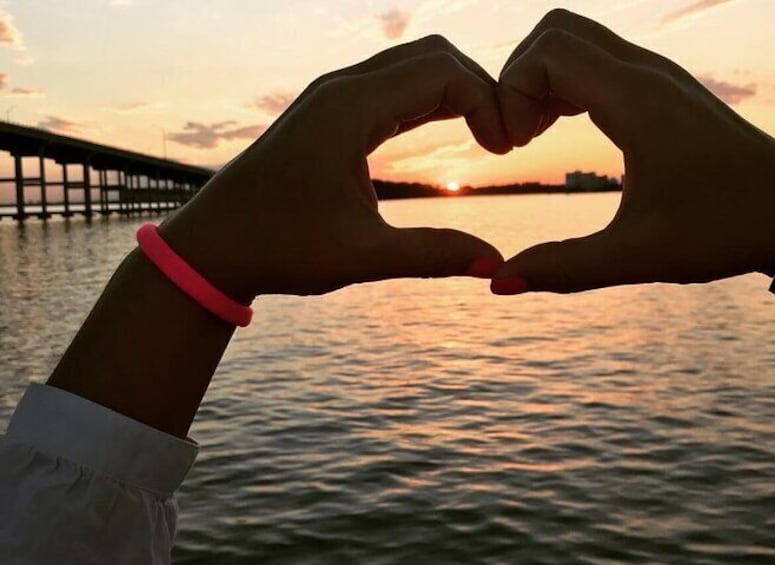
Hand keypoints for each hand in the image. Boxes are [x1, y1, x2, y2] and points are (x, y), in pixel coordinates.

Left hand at [158, 36, 511, 299]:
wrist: (212, 245)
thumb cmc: (277, 247)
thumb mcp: (362, 257)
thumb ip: (432, 255)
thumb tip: (495, 264)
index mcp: (349, 110)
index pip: (444, 71)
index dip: (490, 103)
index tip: (505, 151)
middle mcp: (341, 88)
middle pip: (433, 54)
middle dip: (480, 87)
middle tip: (503, 139)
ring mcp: (332, 95)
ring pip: (413, 64)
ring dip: (456, 90)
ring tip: (487, 136)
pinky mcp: (329, 110)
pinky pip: (392, 84)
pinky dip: (430, 98)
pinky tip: (451, 129)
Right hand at [491, 10, 774, 294]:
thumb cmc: (723, 230)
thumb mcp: (637, 256)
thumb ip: (563, 269)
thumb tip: (500, 281)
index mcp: (638, 102)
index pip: (547, 53)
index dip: (510, 92)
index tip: (511, 147)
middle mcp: (646, 73)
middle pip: (555, 31)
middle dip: (518, 76)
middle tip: (516, 136)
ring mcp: (656, 73)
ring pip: (575, 38)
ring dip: (540, 77)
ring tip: (532, 134)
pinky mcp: (660, 84)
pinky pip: (596, 56)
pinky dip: (564, 81)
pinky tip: (559, 127)